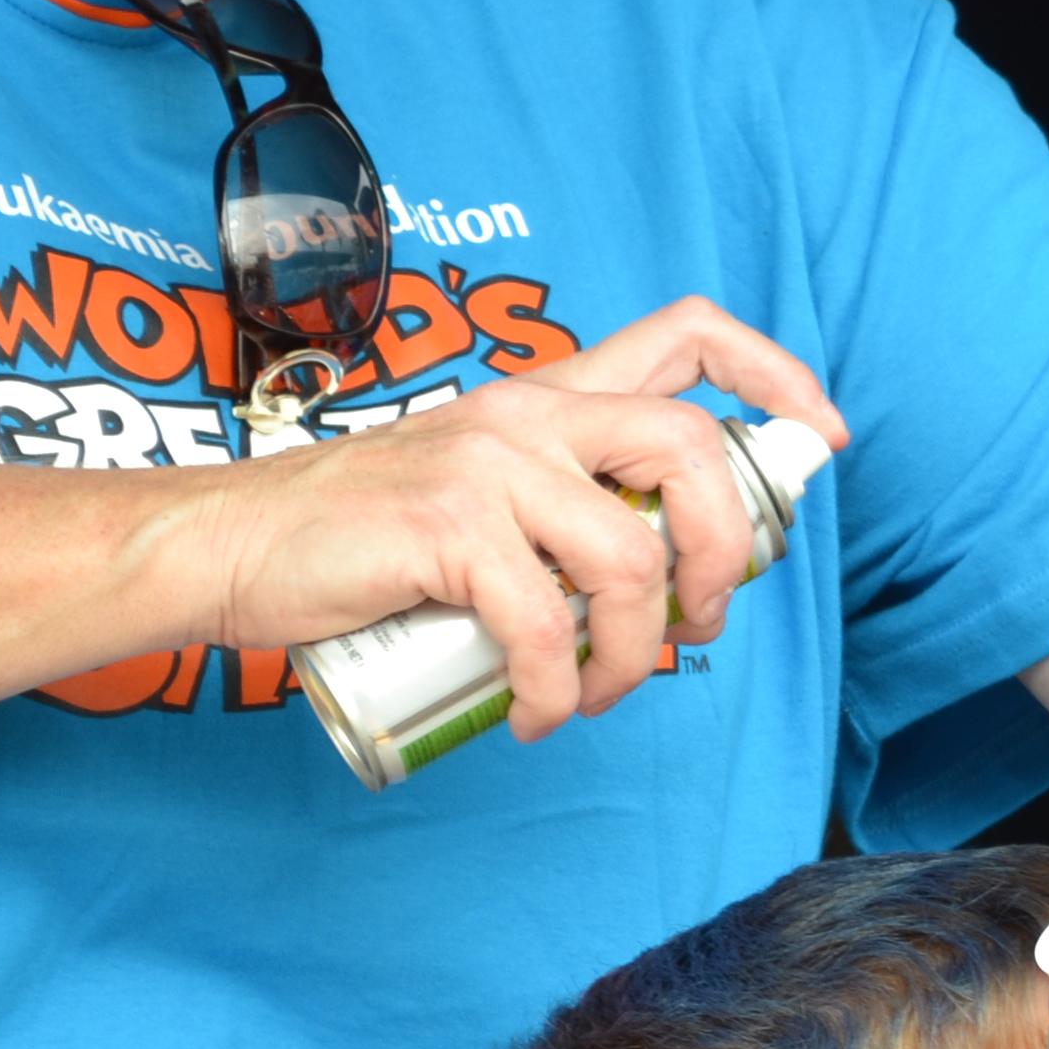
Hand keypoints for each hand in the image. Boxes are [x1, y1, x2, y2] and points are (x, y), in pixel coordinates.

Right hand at [164, 297, 848, 741]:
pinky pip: (545, 622)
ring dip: (636, 652)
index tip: (822, 441)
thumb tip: (667, 575)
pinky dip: (560, 688)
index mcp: (548, 395)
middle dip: (727, 553)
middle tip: (700, 624)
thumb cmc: (359, 537)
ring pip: (628, 558)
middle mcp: (527, 411)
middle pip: (689, 453)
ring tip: (600, 694)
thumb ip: (564, 503)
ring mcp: (485, 464)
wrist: (226, 547)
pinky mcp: (442, 528)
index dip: (775, 377)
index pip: (688, 334)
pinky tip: (538, 714)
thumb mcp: (478, 490)